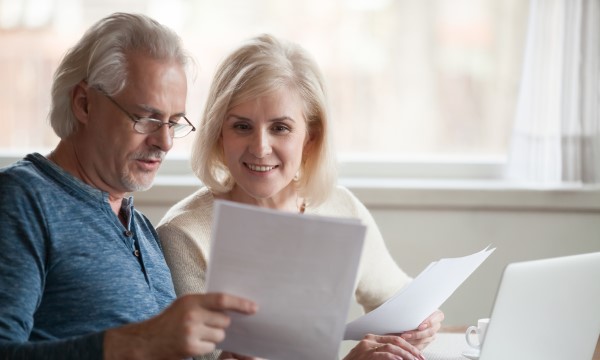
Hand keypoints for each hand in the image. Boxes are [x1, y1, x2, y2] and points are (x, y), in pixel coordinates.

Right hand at [103, 293, 256, 359]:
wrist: (147, 341)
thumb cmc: (170, 321)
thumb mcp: (185, 305)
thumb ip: (205, 303)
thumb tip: (233, 307)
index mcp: (191, 300)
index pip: (222, 299)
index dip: (240, 303)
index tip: (254, 308)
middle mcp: (191, 315)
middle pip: (224, 321)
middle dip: (221, 324)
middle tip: (207, 324)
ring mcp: (190, 332)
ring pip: (220, 335)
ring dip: (214, 336)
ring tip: (198, 334)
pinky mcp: (190, 348)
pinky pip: (211, 347)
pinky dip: (206, 347)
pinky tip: (193, 343)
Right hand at [343, 334, 424, 359]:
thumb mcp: (371, 357)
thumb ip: (384, 354)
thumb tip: (401, 356)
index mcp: (371, 339)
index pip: (394, 338)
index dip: (409, 346)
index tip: (419, 354)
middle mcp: (369, 340)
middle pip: (396, 340)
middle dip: (411, 349)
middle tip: (421, 358)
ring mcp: (366, 347)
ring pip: (391, 346)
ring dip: (406, 354)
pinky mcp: (365, 355)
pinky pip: (383, 354)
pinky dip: (394, 357)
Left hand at [399, 309, 443, 348]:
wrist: (412, 315)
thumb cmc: (414, 308)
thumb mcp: (417, 306)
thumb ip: (416, 307)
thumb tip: (409, 305)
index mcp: (437, 315)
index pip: (437, 318)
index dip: (429, 323)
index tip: (420, 326)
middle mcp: (436, 326)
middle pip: (430, 332)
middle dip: (416, 334)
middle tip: (405, 334)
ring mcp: (432, 335)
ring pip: (425, 340)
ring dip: (413, 340)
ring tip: (402, 338)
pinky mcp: (427, 342)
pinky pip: (421, 346)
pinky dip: (413, 345)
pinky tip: (405, 343)